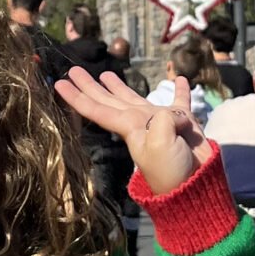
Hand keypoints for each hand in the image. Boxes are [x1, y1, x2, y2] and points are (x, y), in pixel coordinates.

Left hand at [54, 63, 200, 193]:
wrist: (196, 186)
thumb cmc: (170, 170)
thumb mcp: (159, 144)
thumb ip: (161, 120)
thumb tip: (172, 113)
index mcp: (129, 127)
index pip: (96, 109)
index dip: (77, 97)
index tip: (58, 83)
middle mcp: (139, 122)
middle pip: (109, 99)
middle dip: (91, 86)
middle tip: (74, 70)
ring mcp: (160, 122)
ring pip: (135, 97)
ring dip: (120, 86)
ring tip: (107, 73)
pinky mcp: (183, 123)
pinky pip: (181, 102)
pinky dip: (180, 90)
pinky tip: (179, 78)